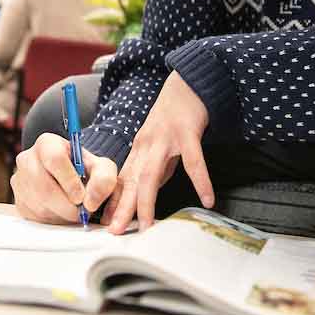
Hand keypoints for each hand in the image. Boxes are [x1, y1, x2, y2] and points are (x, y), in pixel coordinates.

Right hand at [12, 133, 115, 223]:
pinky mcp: (18, 201)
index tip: (82, 197)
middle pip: (44, 187)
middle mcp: (27, 159)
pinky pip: (34, 217)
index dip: (69, 181)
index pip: (55, 159)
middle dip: (67, 205)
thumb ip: (104, 180)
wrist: (72, 180)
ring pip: (39, 206)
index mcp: (47, 143)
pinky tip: (62, 213)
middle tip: (82, 212)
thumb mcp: (102, 168)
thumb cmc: (86, 171)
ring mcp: (19, 181)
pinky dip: (53, 221)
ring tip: (74, 211)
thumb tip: (90, 203)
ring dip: (62, 215)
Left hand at [103, 71, 212, 233]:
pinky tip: (207, 198)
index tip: (106, 223)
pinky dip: (200, 181)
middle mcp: (147, 144)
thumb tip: (150, 193)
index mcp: (140, 148)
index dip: (114, 202)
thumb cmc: (173, 114)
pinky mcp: (186, 131)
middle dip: (122, 208)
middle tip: (115, 231)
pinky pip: (193, 160)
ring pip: (151, 174)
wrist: (188, 83)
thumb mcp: (157, 142)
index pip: (122, 180)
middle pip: (131, 180)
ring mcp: (165, 138)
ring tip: (148, 225)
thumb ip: (155, 167)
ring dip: (147, 201)